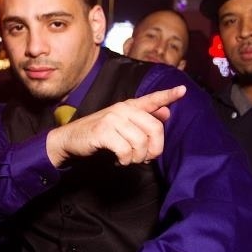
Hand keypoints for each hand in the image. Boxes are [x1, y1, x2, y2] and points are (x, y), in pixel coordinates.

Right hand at [45, 85, 185, 166]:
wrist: (69, 140)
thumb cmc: (98, 135)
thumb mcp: (122, 125)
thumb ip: (143, 120)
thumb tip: (166, 112)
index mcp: (129, 106)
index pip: (152, 99)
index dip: (168, 95)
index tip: (182, 90)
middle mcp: (122, 109)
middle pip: (154, 128)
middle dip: (154, 149)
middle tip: (145, 158)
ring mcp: (112, 119)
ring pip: (141, 142)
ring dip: (137, 158)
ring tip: (127, 160)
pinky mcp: (103, 131)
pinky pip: (125, 150)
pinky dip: (124, 161)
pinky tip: (118, 161)